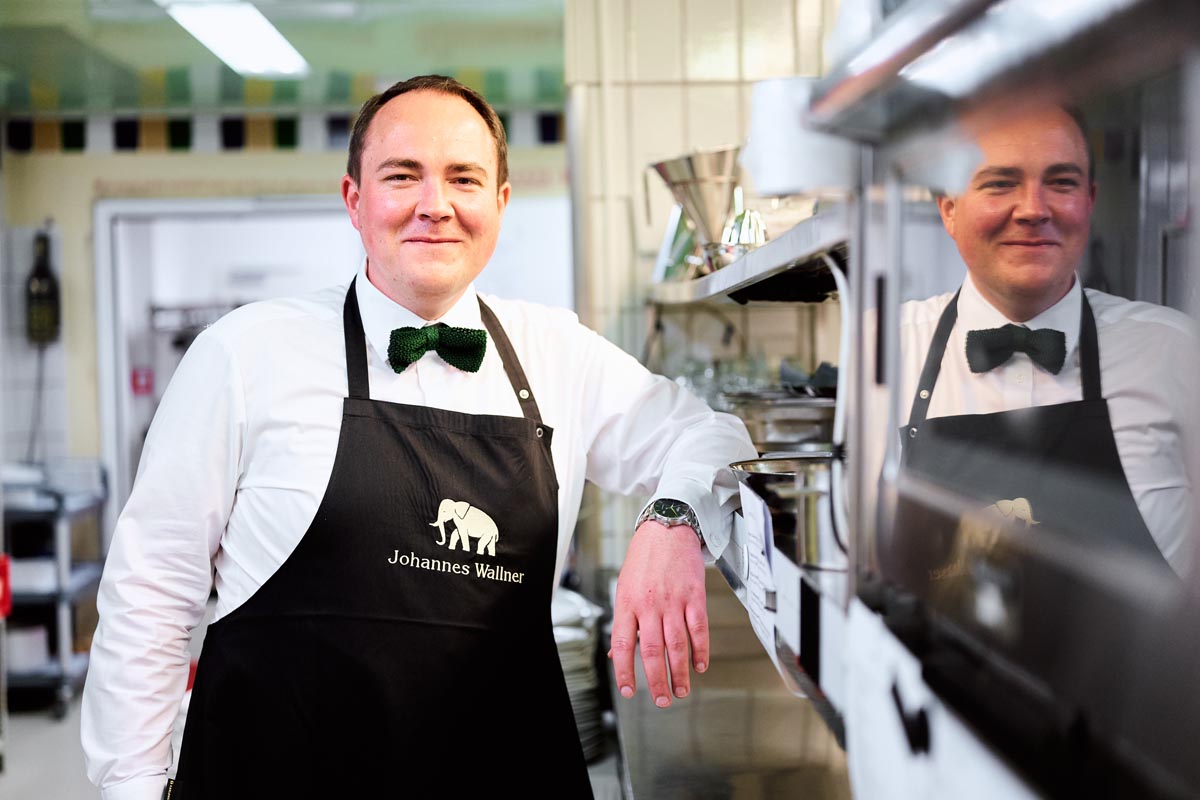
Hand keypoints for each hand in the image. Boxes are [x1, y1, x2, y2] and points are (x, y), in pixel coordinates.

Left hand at [608, 521, 707, 707]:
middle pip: (652, 651)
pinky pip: (698, 630)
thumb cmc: (644, 558)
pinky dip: (700, 651)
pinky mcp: (694, 596)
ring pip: (677, 646)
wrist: (668, 528)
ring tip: (681, 691)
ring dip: (680, 673)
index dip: (624, 672)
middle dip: (657, 681)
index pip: (622, 645)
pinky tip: (700, 666)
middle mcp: (649, 605)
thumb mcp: (624, 587)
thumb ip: (623, 621)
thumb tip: (617, 654)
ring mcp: (673, 601)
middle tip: (663, 700)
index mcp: (627, 603)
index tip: (629, 691)